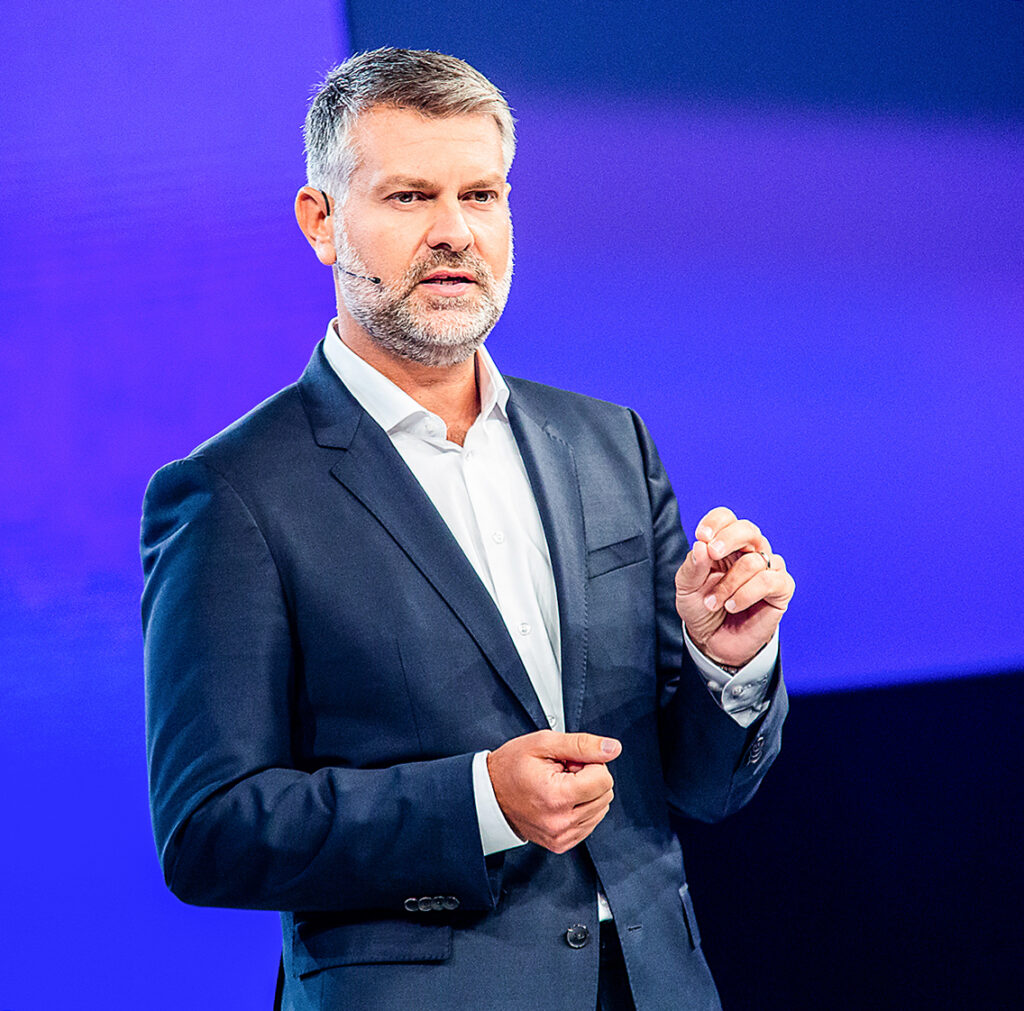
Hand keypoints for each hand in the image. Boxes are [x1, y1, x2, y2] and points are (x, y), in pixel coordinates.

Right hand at [486, 731, 620, 853]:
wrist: (489, 794)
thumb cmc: (511, 766)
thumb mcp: (543, 743)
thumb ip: (582, 745)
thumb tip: (612, 748)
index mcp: (557, 797)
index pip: (604, 779)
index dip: (589, 763)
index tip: (569, 762)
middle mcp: (561, 822)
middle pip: (605, 794)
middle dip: (588, 778)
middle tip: (563, 772)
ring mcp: (562, 836)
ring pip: (601, 808)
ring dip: (585, 793)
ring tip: (559, 785)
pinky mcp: (562, 843)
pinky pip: (590, 822)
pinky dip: (581, 807)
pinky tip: (560, 799)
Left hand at [674, 506, 794, 667]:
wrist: (713, 641)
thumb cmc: (701, 609)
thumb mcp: (687, 587)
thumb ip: (693, 565)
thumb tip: (701, 545)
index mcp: (724, 545)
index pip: (727, 518)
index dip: (716, 522)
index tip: (701, 536)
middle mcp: (749, 552)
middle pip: (748, 529)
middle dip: (728, 539)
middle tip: (712, 554)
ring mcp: (767, 569)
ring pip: (754, 560)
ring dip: (729, 584)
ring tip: (714, 602)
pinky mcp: (781, 589)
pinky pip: (769, 580)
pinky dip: (746, 594)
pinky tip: (733, 605)